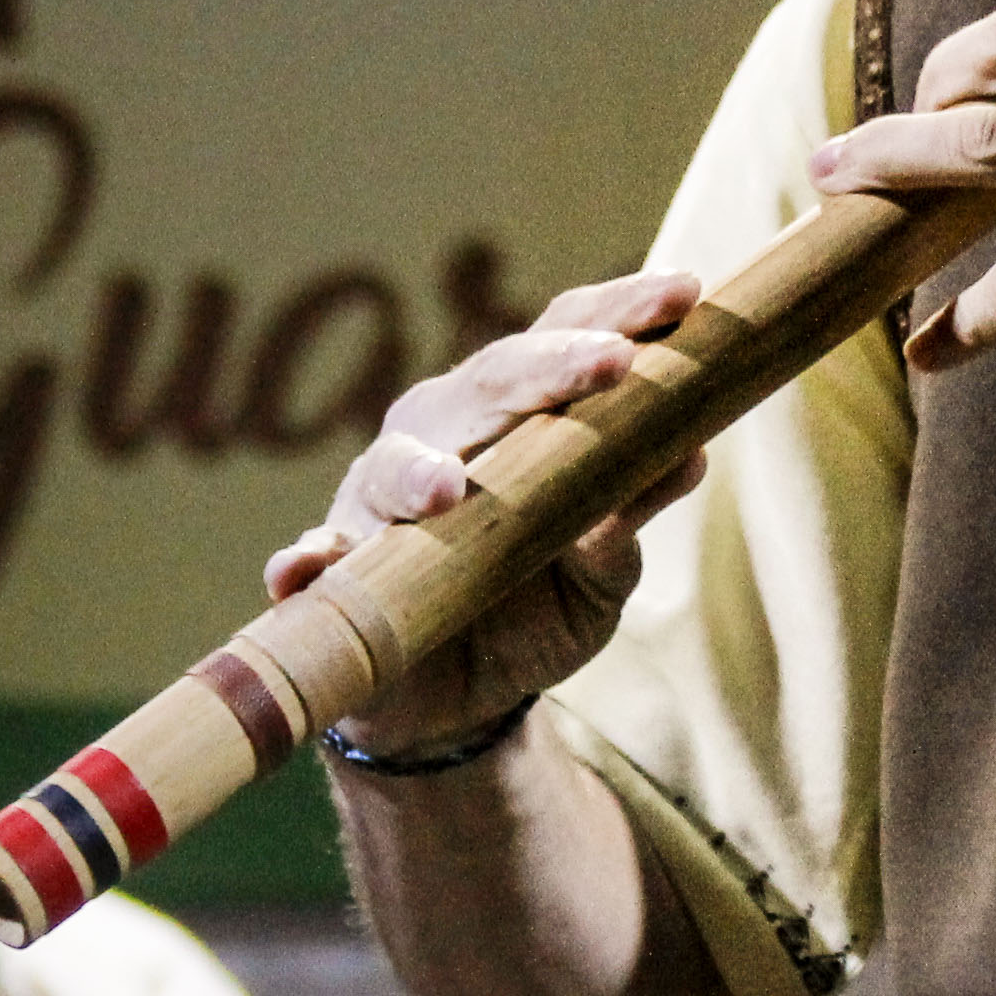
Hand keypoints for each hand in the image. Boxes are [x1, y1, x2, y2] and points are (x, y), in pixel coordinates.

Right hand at [270, 270, 706, 760]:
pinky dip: (303, 563)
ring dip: (415, 474)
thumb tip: (691, 452)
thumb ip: (633, 510)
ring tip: (447, 490)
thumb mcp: (601, 570)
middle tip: (614, 362)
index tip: (684, 293)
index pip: (562, 339)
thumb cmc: (534, 606)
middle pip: (488, 384)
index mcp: (509, 416)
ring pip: (388, 470)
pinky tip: (303, 567)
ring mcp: (372, 506)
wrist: (465, 701)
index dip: (618, 312)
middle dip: (551, 368)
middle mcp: (437, 438)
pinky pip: (307, 566)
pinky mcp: (331, 581)